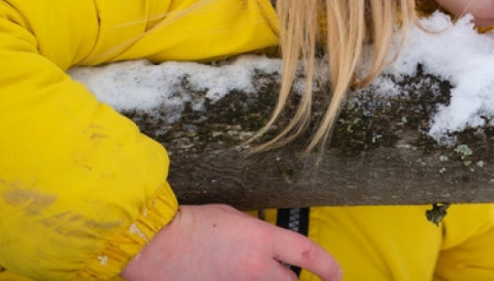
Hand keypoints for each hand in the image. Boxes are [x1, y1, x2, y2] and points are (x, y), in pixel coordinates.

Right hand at [122, 203, 341, 280]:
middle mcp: (254, 269)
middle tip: (291, 279)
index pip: (308, 254)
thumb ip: (254, 233)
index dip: (329, 267)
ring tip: (254, 274)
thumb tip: (265, 244)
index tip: (337, 275)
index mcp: (261, 240)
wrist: (156, 245)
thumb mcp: (231, 217)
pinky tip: (225, 276)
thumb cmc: (190, 225)